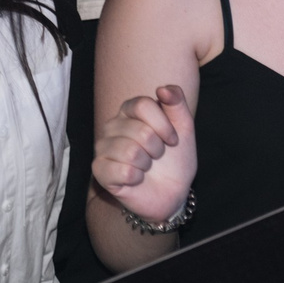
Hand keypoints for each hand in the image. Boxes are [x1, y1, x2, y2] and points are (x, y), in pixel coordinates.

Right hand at [92, 83, 198, 227]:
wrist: (170, 194)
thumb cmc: (174, 160)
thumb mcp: (184, 129)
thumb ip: (177, 104)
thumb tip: (163, 88)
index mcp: (129, 112)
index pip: (142, 104)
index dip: (163, 125)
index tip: (172, 140)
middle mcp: (112, 126)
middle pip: (140, 131)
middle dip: (157, 149)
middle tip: (156, 157)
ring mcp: (103, 147)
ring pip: (130, 151)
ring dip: (147, 165)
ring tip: (146, 168)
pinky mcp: (99, 169)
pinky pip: (122, 170)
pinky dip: (136, 178)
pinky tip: (136, 179)